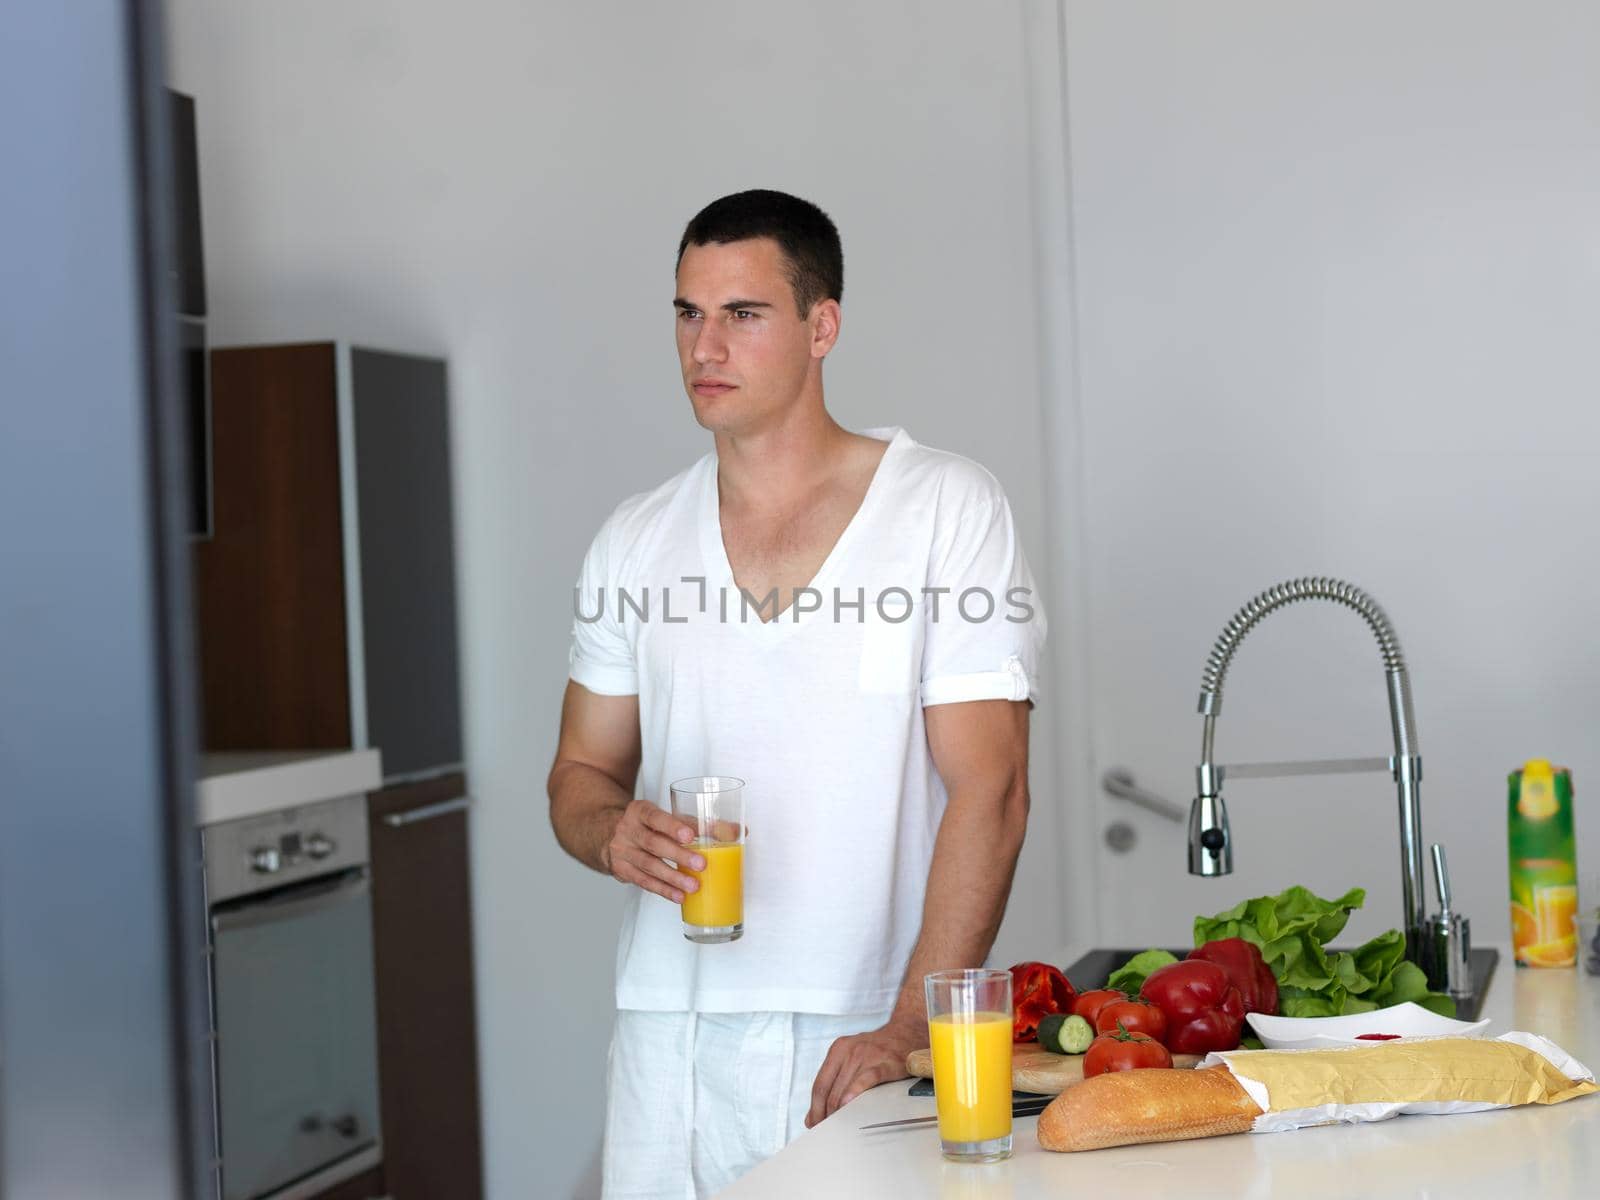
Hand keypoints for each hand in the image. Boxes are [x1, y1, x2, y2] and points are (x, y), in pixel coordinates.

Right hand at [601, 800, 701, 902]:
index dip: (672, 826)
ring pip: (649, 865)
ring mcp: (622, 851)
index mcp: (640, 811)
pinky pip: (643, 881)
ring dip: (673, 878)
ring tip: (693, 886)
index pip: (655, 817)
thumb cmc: (649, 826)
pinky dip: (663, 889)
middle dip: (678, 855)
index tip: (690, 835)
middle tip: (701, 864)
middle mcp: (628, 830)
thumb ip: (698, 824)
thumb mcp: (667, 817)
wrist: (610, 834)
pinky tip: (678, 895)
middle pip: (653, 843)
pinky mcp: (621, 870)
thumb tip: (734, 831)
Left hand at [805, 1018, 923, 1126]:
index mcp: (838, 1050)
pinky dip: (855, 1092)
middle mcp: (849, 1051)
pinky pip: (867, 1079)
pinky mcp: (885, 1063)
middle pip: (830, 1090)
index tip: (814, 1124)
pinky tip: (849, 1103)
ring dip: (839, 1111)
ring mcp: (867, 1056)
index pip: (820, 1085)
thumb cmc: (877, 1051)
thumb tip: (813, 1115)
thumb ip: (833, 1083)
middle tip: (827, 1130)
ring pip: (844, 1088)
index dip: (815, 1108)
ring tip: (838, 1127)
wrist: (906, 1034)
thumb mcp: (851, 1059)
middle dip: (826, 1114)